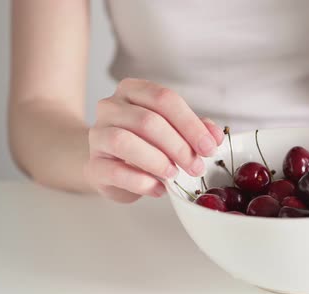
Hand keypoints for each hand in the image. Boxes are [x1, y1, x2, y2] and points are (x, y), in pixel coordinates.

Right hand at [84, 78, 223, 202]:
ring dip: (157, 161)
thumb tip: (216, 136)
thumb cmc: (145, 143)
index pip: (164, 99)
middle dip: (178, 146)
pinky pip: (114, 170)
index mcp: (133, 90)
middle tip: (196, 167)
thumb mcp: (173, 131)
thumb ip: (195, 130)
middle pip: (147, 121)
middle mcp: (110, 107)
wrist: (110, 164)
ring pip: (124, 141)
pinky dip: (141, 182)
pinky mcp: (93, 165)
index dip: (190, 124)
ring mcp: (98, 135)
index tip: (209, 147)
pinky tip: (158, 188)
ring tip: (174, 175)